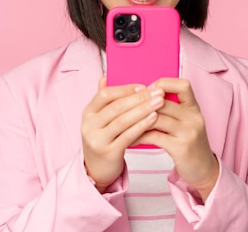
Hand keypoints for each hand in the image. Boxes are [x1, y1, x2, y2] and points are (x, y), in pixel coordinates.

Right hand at [81, 76, 165, 192]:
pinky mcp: (108, 153)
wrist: (97, 169)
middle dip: (139, 98)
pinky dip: (142, 126)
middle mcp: (89, 126)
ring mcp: (97, 140)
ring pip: (123, 121)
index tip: (143, 86)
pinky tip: (154, 118)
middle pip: (116, 107)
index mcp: (88, 113)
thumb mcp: (99, 120)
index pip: (104, 95)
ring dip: (143, 110)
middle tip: (158, 92)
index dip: (124, 89)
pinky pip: (127, 136)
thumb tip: (105, 77)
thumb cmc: (103, 139)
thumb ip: (104, 100)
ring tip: (160, 102)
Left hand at [137, 78, 218, 201]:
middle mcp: (194, 117)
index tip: (147, 90)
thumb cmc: (189, 143)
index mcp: (194, 108)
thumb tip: (144, 96)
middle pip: (163, 102)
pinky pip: (154, 136)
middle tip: (125, 106)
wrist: (203, 169)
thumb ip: (171, 110)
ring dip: (136, 120)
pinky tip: (130, 139)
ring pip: (157, 118)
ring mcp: (188, 132)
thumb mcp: (185, 122)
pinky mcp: (181, 148)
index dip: (164, 83)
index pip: (183, 85)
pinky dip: (139, 136)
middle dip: (142, 103)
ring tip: (122, 123)